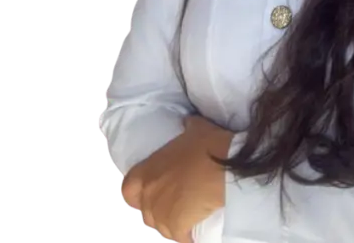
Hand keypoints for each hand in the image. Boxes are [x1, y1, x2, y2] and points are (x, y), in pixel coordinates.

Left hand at [121, 114, 232, 240]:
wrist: (225, 166)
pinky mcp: (177, 227)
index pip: (128, 189)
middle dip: (159, 211)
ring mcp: (161, 213)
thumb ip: (187, 127)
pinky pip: (180, 238)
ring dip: (173, 225)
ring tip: (188, 220)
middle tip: (176, 206)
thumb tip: (187, 122)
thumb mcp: (197, 128)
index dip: (137, 193)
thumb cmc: (209, 145)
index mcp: (147, 171)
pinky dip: (187, 237)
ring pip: (162, 228)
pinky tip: (196, 234)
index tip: (151, 193)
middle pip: (146, 213)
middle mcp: (149, 195)